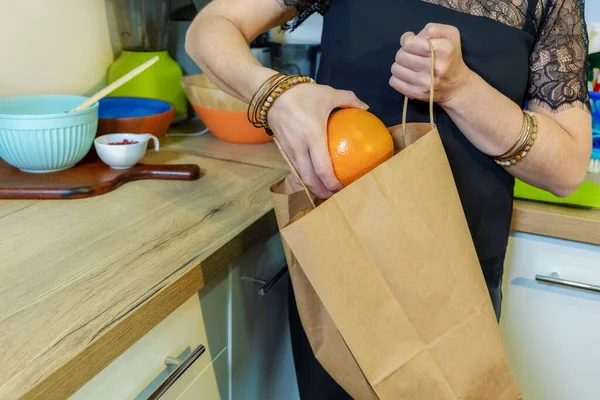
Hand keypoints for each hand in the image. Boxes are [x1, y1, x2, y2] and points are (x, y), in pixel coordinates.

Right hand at [267, 83, 368, 198]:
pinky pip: (294, 169)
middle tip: (335, 197)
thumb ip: (349, 100)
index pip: (323, 168)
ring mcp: (289, 150)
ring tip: (324, 192)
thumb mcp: (328, 93)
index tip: (343, 188)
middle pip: (310, 179)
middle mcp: (300, 147)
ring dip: (312, 187)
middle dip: (322, 192)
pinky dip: (303, 177)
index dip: (332, 183)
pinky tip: (311, 178)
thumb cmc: (302, 94)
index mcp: (313, 136)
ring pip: (300, 177)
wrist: (270, 93)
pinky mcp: (283, 150)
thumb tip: (366, 107)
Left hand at [389, 23, 472, 104]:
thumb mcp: (449, 34)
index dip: (407, 40)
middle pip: (400, 55)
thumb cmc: (451, 56)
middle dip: (403, 53)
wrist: (457, 86)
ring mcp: (426, 82)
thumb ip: (430, 29)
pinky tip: (407, 76)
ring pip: (395, 68)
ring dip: (399, 65)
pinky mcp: (418, 93)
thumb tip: (408, 37)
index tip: (411, 42)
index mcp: (444, 49)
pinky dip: (397, 78)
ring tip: (410, 65)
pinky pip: (394, 82)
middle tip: (412, 55)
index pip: (409, 43)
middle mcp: (435, 67)